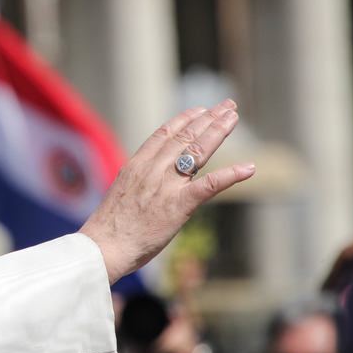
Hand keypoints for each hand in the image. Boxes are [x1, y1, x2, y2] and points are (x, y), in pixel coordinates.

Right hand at [79, 99, 255, 283]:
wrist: (103, 246)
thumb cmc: (108, 230)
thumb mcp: (121, 196)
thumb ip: (138, 185)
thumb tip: (149, 187)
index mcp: (136, 166)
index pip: (163, 134)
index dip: (184, 119)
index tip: (199, 110)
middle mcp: (152, 170)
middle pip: (185, 137)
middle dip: (208, 118)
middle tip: (227, 105)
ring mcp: (165, 186)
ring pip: (197, 151)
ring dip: (218, 131)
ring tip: (234, 117)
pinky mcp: (178, 205)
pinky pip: (209, 185)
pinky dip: (231, 175)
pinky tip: (248, 168)